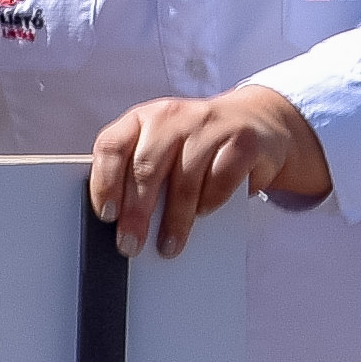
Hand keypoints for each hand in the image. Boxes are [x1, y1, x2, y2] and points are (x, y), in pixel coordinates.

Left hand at [85, 84, 330, 259]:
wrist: (256, 121)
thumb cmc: (196, 145)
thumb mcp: (163, 148)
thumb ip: (139, 173)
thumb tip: (120, 222)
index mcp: (143, 119)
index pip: (111, 146)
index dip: (105, 182)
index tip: (107, 215)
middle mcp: (172, 116)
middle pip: (146, 168)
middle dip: (136, 213)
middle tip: (131, 244)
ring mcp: (208, 125)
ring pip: (184, 179)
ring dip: (175, 219)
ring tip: (169, 245)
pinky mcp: (241, 141)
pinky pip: (220, 180)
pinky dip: (209, 202)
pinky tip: (203, 214)